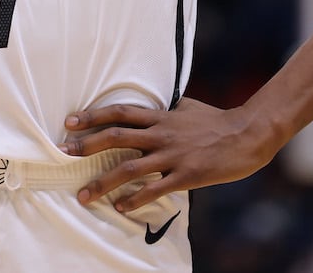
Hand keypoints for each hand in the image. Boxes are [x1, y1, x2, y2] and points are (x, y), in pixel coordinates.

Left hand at [59, 98, 280, 211]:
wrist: (248, 135)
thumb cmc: (217, 120)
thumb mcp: (188, 106)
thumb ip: (167, 109)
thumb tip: (156, 105)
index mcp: (161, 116)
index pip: (120, 112)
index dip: (93, 116)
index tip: (70, 122)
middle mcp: (162, 134)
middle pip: (117, 137)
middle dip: (87, 145)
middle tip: (64, 152)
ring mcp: (173, 155)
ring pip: (130, 168)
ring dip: (103, 182)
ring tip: (84, 195)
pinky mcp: (187, 175)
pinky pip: (156, 189)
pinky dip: (136, 199)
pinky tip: (121, 208)